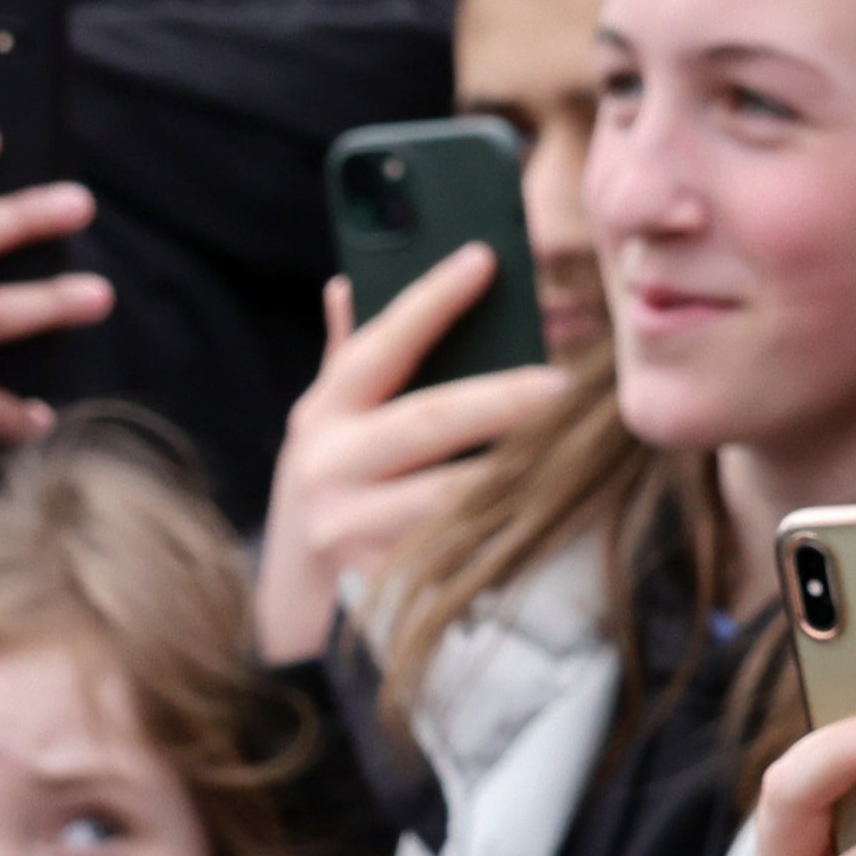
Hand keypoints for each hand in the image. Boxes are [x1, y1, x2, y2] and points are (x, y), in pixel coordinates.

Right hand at [258, 255, 564, 666]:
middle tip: (563, 382)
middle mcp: (329, 463)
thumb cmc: (330, 488)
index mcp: (323, 411)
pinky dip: (499, 529)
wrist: (289, 597)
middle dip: (500, 398)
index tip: (483, 258)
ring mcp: (349, 525)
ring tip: (566, 449)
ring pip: (447, 493)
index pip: (382, 343)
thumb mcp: (324, 423)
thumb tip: (346, 284)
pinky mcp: (379, 576)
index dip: (431, 299)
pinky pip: (454, 549)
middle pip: (428, 420)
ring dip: (511, 470)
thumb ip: (344, 358)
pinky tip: (544, 512)